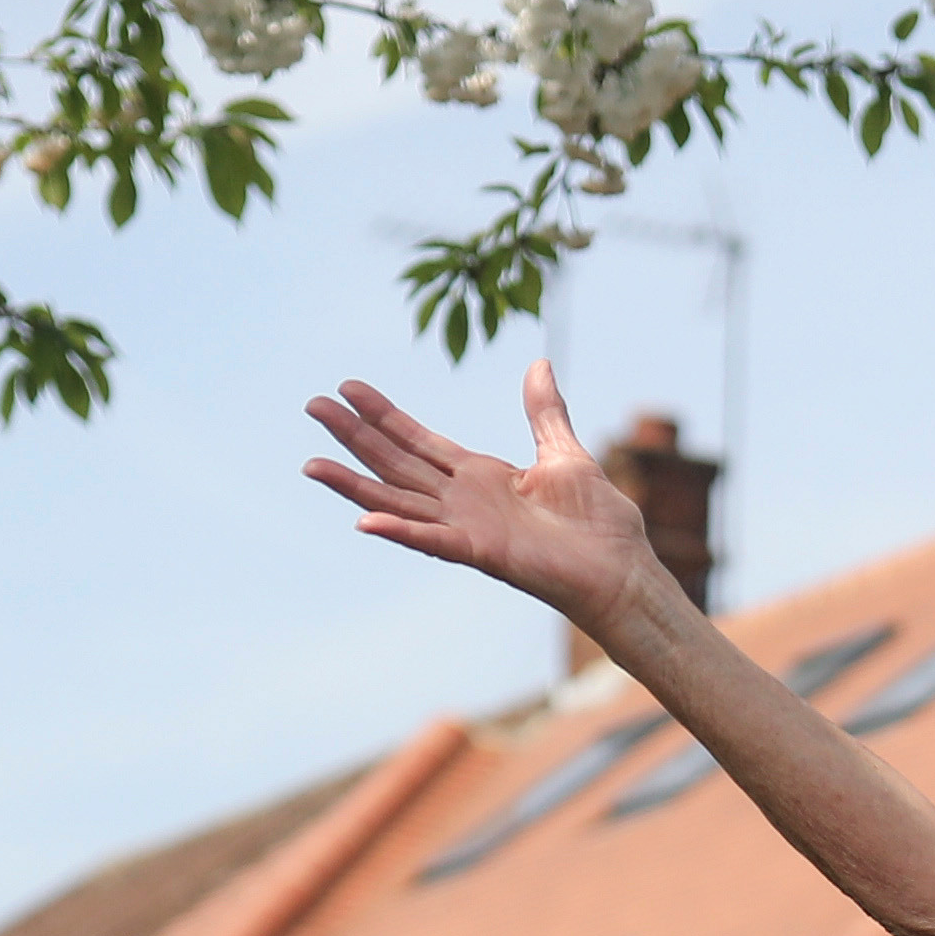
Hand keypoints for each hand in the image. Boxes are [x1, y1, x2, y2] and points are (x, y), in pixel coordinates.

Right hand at [304, 360, 672, 640]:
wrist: (622, 570)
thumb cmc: (599, 524)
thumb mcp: (566, 453)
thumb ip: (544, 412)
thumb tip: (538, 365)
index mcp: (481, 477)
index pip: (419, 440)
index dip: (384, 415)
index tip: (348, 388)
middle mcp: (465, 502)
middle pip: (396, 463)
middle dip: (355, 436)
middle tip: (313, 404)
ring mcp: (468, 529)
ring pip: (399, 502)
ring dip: (354, 484)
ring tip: (311, 464)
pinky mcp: (483, 554)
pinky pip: (433, 541)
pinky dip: (400, 532)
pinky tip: (363, 520)